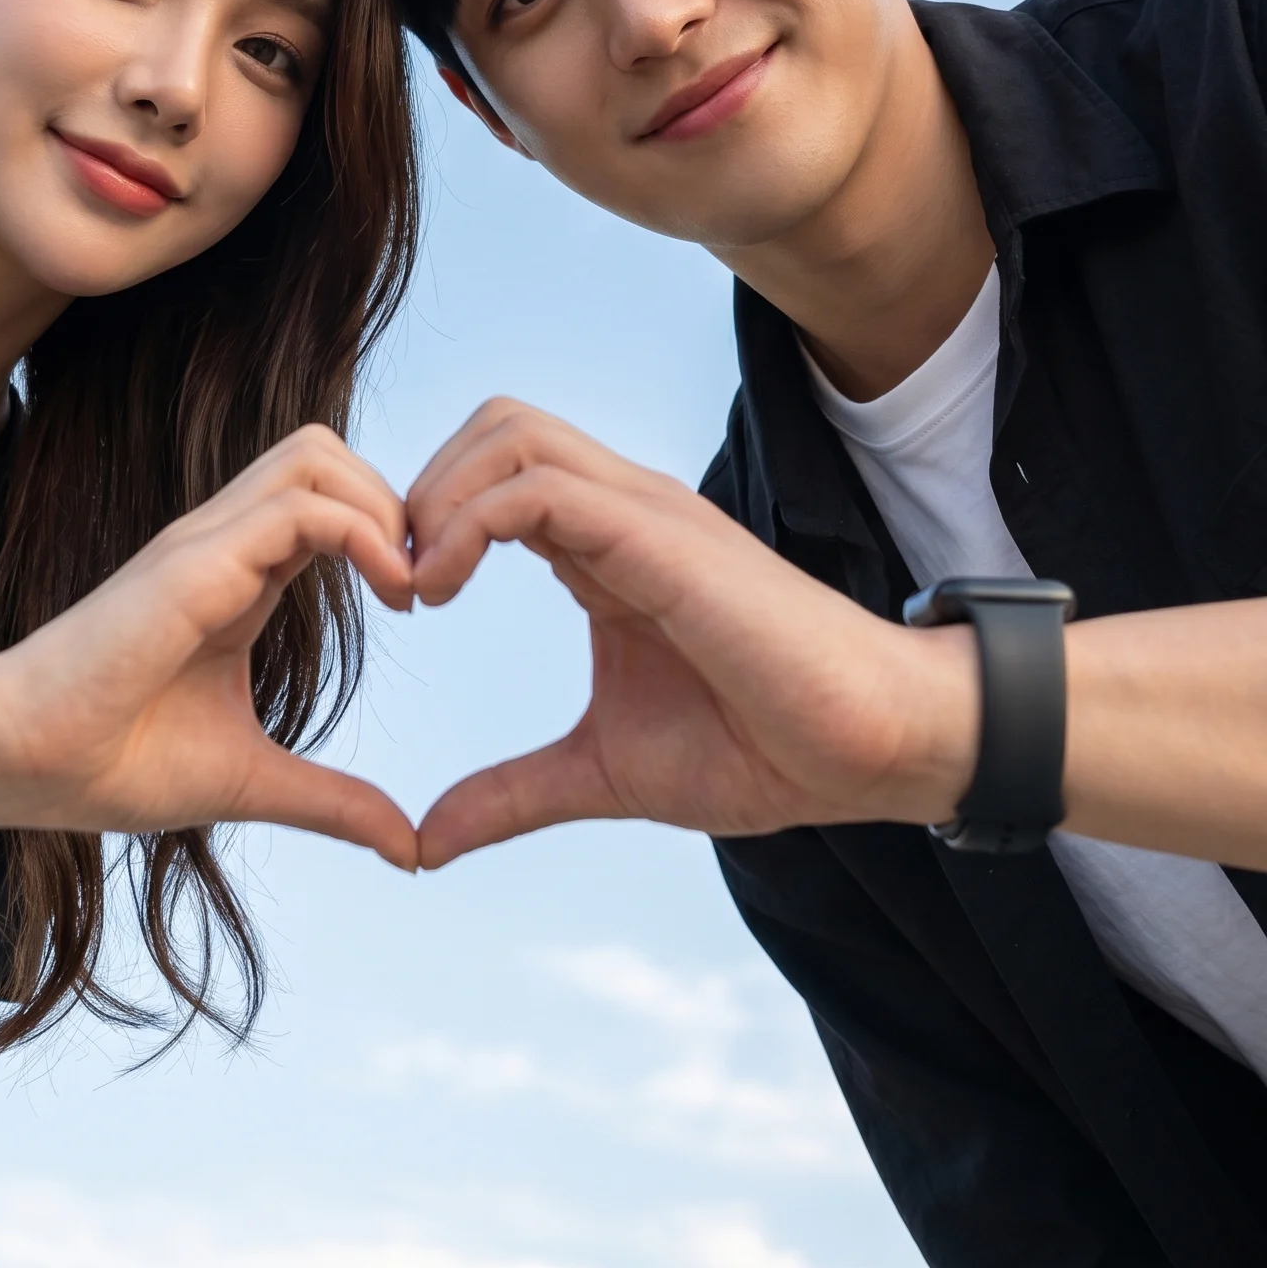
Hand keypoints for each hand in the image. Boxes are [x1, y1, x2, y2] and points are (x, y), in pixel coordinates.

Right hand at [0, 426, 418, 868]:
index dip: (388, 535)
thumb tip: (409, 849)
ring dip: (383, 504)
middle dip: (396, 500)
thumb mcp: (252, 783)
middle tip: (427, 583)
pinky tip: (392, 594)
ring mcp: (206, 544)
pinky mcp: (194, 561)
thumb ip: (332, 802)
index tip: (424, 605)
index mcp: (239, 578)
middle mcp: (224, 544)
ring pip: (315, 454)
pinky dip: (362, 533)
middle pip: (327, 455)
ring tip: (411, 585)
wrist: (18, 762)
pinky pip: (299, 507)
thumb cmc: (110, 764)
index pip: (328, 504)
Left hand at [406, 400, 976, 867]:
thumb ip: (514, 794)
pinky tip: (445, 590)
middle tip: (398, 584)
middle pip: (496, 425)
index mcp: (606, 545)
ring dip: (439, 496)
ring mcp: (645, 513)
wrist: (871, 750)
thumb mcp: (604, 773)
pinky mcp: (661, 537)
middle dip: (422, 487)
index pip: (496, 471)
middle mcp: (623, 509)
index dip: (429, 519)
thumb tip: (425, 842)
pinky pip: (538, 489)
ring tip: (418, 587)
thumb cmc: (763, 749)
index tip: (396, 603)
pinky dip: (469, 523)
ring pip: (511, 433)